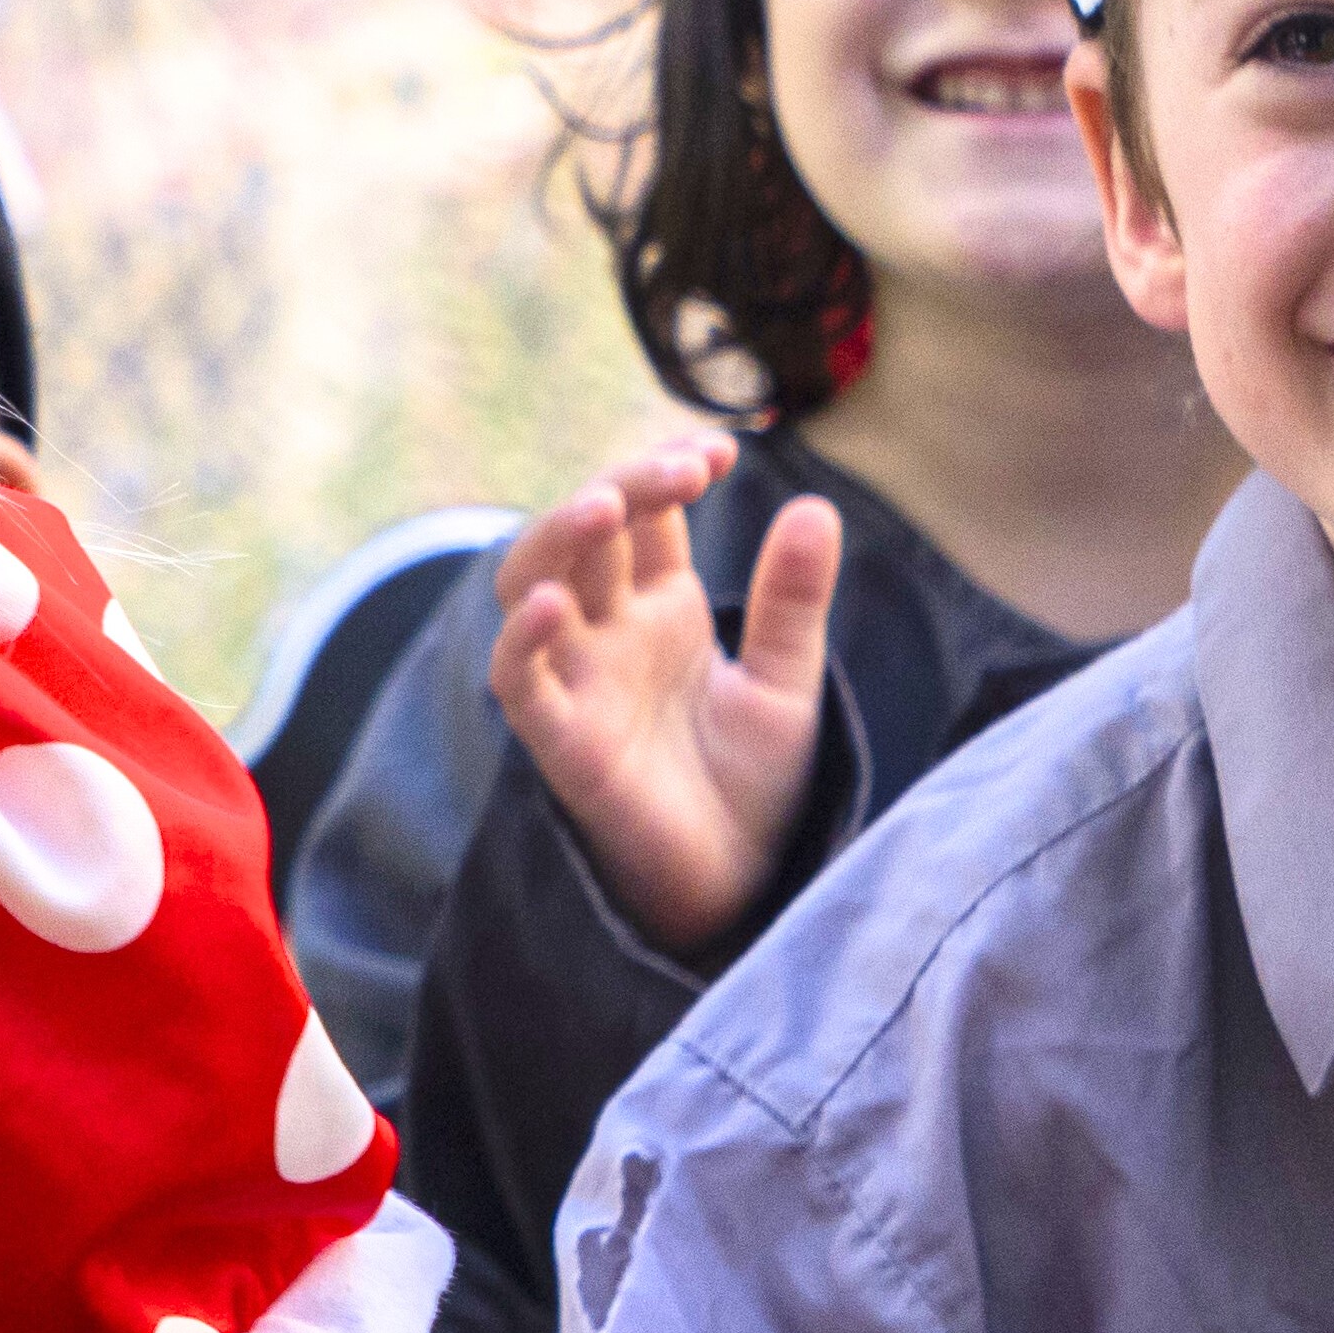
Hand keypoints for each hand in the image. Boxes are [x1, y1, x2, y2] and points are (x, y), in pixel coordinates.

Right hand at [480, 437, 838, 962]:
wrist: (742, 883)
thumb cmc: (754, 784)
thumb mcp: (788, 682)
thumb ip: (793, 601)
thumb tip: (814, 507)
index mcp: (661, 607)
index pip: (643, 514)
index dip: (666, 470)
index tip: (719, 449)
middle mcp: (609, 633)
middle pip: (583, 534)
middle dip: (623, 487)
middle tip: (684, 471)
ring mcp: (579, 681)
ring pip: (530, 585)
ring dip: (557, 538)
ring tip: (607, 507)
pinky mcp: (562, 742)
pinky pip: (518, 681)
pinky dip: (522, 640)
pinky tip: (553, 604)